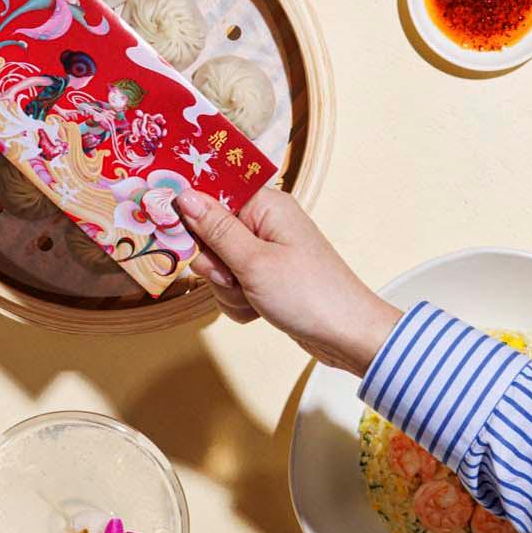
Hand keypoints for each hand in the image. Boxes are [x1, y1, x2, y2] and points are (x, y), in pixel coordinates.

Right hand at [176, 188, 400, 374]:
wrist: (346, 336)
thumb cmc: (308, 294)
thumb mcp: (254, 262)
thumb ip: (216, 229)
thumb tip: (185, 196)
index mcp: (266, 205)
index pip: (212, 196)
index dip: (194, 218)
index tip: (185, 240)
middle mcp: (265, 223)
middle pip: (210, 235)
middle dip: (214, 265)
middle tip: (234, 278)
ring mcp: (266, 251)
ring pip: (218, 265)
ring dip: (227, 289)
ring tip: (253, 297)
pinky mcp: (266, 277)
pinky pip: (232, 285)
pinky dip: (239, 301)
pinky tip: (257, 309)